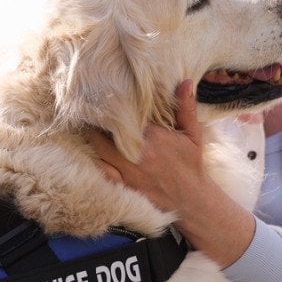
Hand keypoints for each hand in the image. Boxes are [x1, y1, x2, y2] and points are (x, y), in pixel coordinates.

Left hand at [86, 79, 254, 265]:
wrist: (192, 200)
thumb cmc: (191, 164)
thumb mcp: (193, 134)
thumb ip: (186, 108)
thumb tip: (184, 81)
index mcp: (154, 136)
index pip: (125, 113)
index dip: (113, 103)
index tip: (106, 93)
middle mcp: (138, 153)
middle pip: (106, 130)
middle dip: (98, 118)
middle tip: (91, 107)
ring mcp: (128, 171)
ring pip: (99, 148)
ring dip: (93, 136)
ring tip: (88, 124)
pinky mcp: (124, 186)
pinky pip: (101, 170)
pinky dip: (95, 159)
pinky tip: (92, 150)